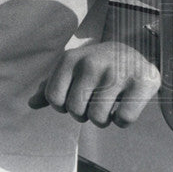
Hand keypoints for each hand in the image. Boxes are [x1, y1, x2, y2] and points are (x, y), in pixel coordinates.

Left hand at [28, 42, 160, 127]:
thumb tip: (31, 104)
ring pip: (98, 118)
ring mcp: (117, 73)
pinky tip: (124, 107)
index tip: (74, 99)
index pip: (53, 98)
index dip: (62, 106)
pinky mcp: (142, 83)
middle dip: (83, 114)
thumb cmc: (96, 65)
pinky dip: (122, 121)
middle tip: (93, 103)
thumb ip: (51, 86)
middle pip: (75, 111)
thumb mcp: (72, 68)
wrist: (136, 50)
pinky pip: (124, 119)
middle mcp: (91, 64)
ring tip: (107, 106)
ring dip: (102, 120)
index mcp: (70, 59)